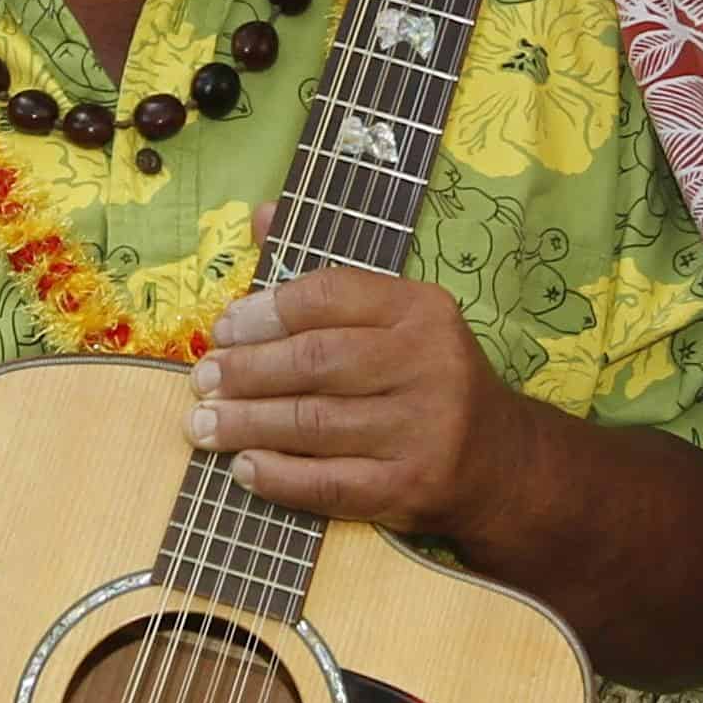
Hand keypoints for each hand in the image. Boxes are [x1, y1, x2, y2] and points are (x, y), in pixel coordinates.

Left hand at [183, 270, 518, 540]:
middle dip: (247, 371)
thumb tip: (259, 216)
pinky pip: (330, 482)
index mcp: (420, 309)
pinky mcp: (410, 486)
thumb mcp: (397, 316)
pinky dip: (280, 476)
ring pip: (314, 422)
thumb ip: (328, 276)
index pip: (330, 295)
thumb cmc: (426, 378)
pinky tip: (244, 467)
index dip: (266, 310)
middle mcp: (426, 363)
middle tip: (203, 379)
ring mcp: (421, 428)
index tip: (223, 328)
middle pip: (315, 361)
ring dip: (248, 424)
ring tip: (204, 423)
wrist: (500, 460)